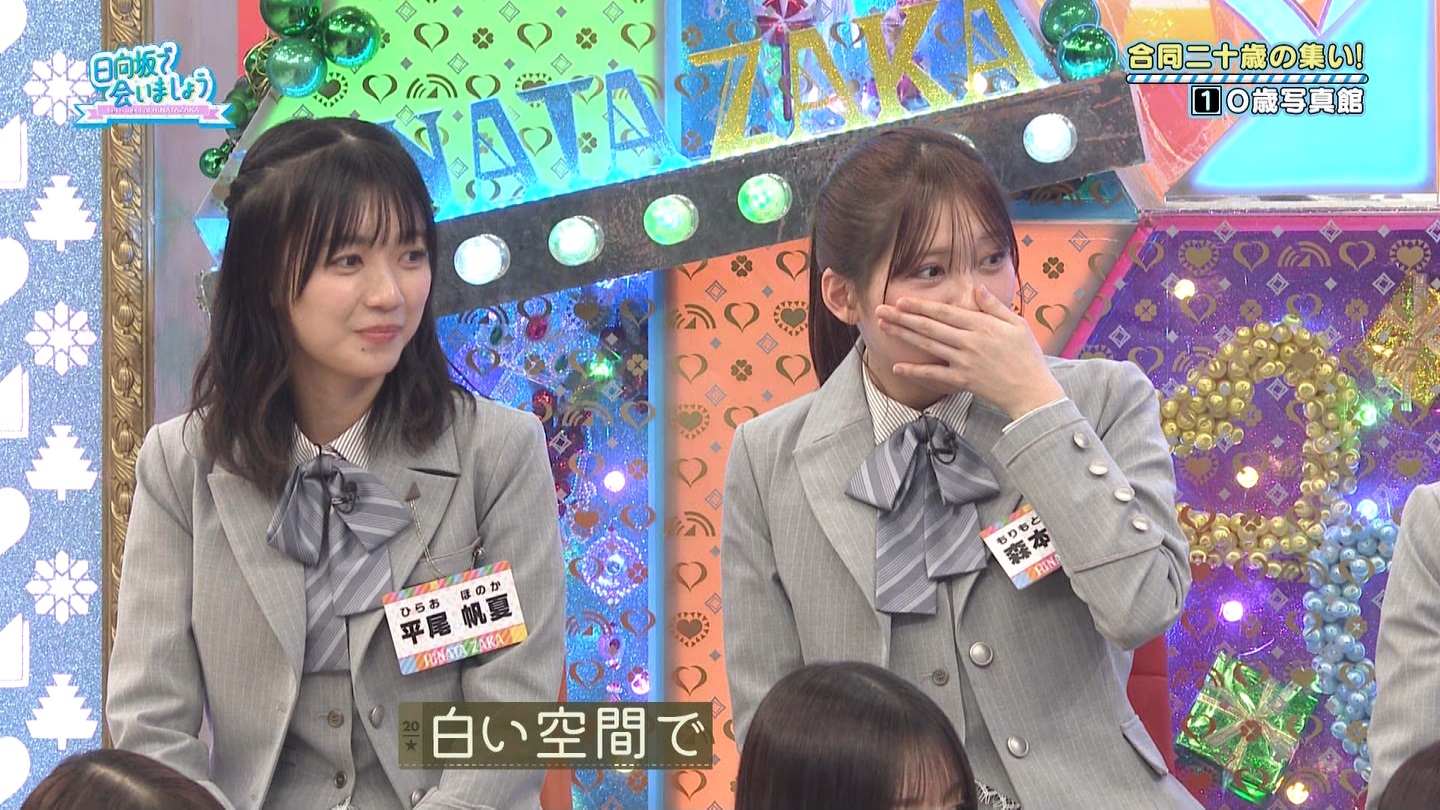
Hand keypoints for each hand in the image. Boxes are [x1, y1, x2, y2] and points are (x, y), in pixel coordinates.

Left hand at [876, 285, 1064, 419]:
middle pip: (930, 327)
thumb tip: (977, 289)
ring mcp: (964, 362)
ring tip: (884, 327)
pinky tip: (897, 366)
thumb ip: (994, 307)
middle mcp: (969, 342)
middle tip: (881, 310)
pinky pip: (934, 375)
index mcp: (982, 325)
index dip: (922, 305)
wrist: (1032, 391)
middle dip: (903, 317)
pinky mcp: (962, 380)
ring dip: (904, 335)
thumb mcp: (1017, 324)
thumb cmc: (1027, 356)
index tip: (902, 300)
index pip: (945, 312)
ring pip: (928, 346)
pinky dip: (915, 371)